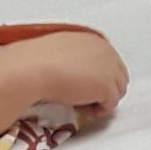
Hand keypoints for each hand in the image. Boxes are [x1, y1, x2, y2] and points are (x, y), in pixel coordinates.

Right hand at [0, 30, 129, 118]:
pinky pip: (110, 104)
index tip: (85, 86)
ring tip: (80, 102)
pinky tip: (80, 107)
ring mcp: (110, 68)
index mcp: (92, 39)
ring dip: (101, 99)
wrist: (32, 68)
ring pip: (117, 90)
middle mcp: (105, 50)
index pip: (108, 61)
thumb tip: (71, 71)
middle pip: (118, 75)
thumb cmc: (35, 59)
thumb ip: (73, 58)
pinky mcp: (107, 87)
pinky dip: (97, 110)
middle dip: (103, 88)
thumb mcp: (57, 51)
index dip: (98, 76)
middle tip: (83, 97)